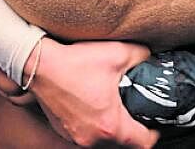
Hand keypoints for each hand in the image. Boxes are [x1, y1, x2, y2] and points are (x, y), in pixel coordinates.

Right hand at [0, 38, 157, 147]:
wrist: (39, 65)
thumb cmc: (75, 62)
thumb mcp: (117, 53)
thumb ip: (141, 57)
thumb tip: (150, 58)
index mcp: (110, 125)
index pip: (143, 143)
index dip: (153, 132)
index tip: (155, 122)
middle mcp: (93, 138)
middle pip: (123, 145)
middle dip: (132, 131)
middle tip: (136, 113)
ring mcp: (76, 137)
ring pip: (103, 143)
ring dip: (112, 130)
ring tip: (115, 110)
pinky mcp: (64, 131)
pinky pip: (86, 137)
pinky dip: (94, 127)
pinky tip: (95, 108)